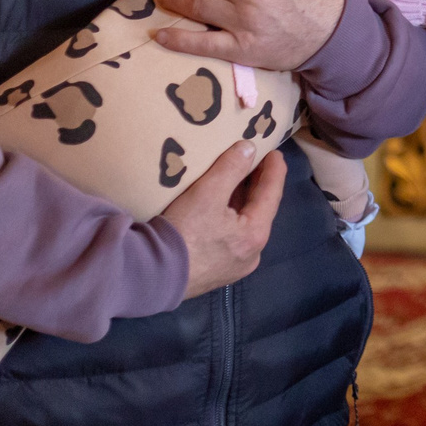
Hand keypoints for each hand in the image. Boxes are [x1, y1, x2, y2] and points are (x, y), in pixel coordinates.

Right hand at [164, 141, 284, 300]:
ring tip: (238, 179)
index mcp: (255, 235)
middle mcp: (251, 254)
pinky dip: (228, 218)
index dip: (274, 170)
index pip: (272, 194)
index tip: (274, 151)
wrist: (151, 276)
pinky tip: (219, 207)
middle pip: (259, 211)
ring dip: (241, 202)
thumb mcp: (207, 193)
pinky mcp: (215, 272)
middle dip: (257, 185)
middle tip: (255, 161)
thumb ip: (231, 168)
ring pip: (243, 225)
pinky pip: (230, 237)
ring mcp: (234, 266)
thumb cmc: (184, 232)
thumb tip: (249, 149)